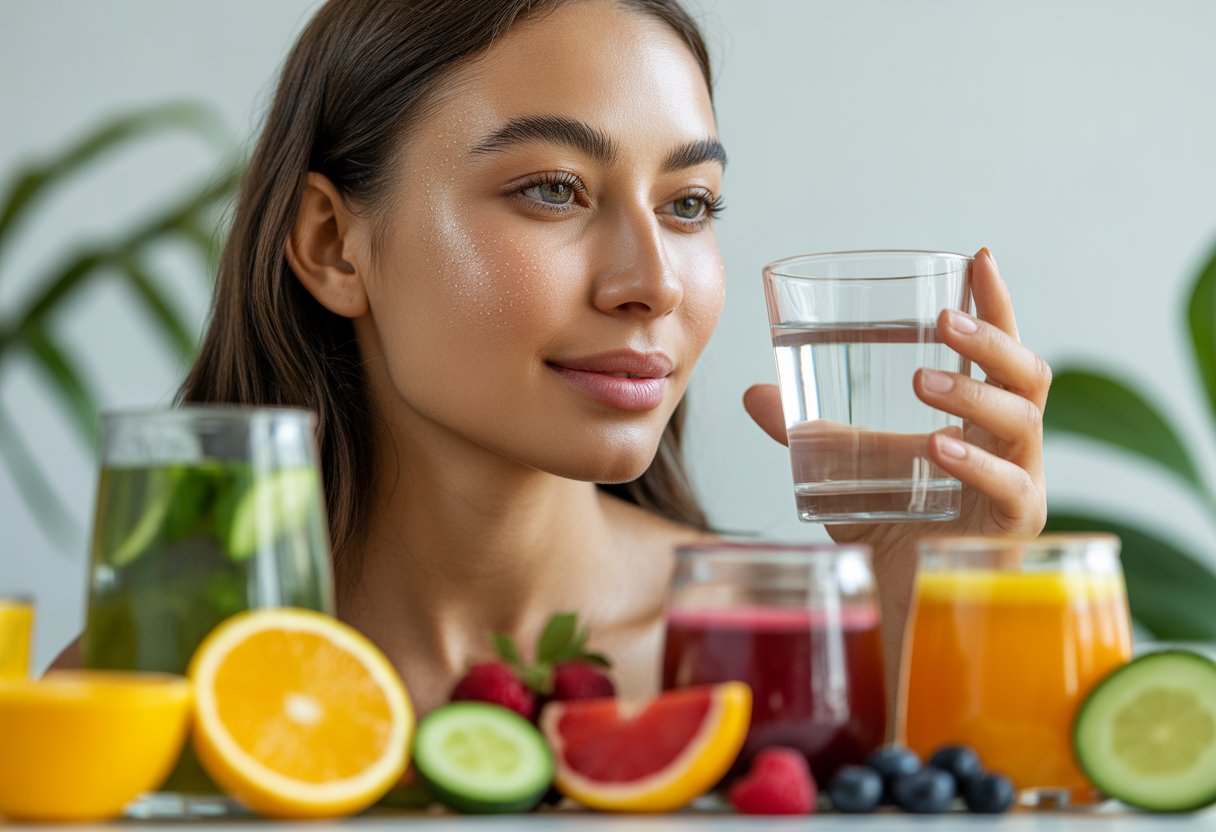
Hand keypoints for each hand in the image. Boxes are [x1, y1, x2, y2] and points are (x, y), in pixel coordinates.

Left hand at [744, 246, 1048, 558]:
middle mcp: (1009, 443)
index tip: (979, 256)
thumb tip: (754, 393)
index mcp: (979, 418)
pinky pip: (1008, 485)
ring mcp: (1019, 482)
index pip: (998, 350)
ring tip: (922, 380)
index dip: (994, 303)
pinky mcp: (1013, 527)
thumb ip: (806, 433)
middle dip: (991, 339)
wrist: (899, 601)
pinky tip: (938, 447)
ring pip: (1023, 420)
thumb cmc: (887, 527)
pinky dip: (973, 463)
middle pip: (1026, 374)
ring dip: (973, 393)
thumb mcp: (843, 472)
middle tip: (944, 320)